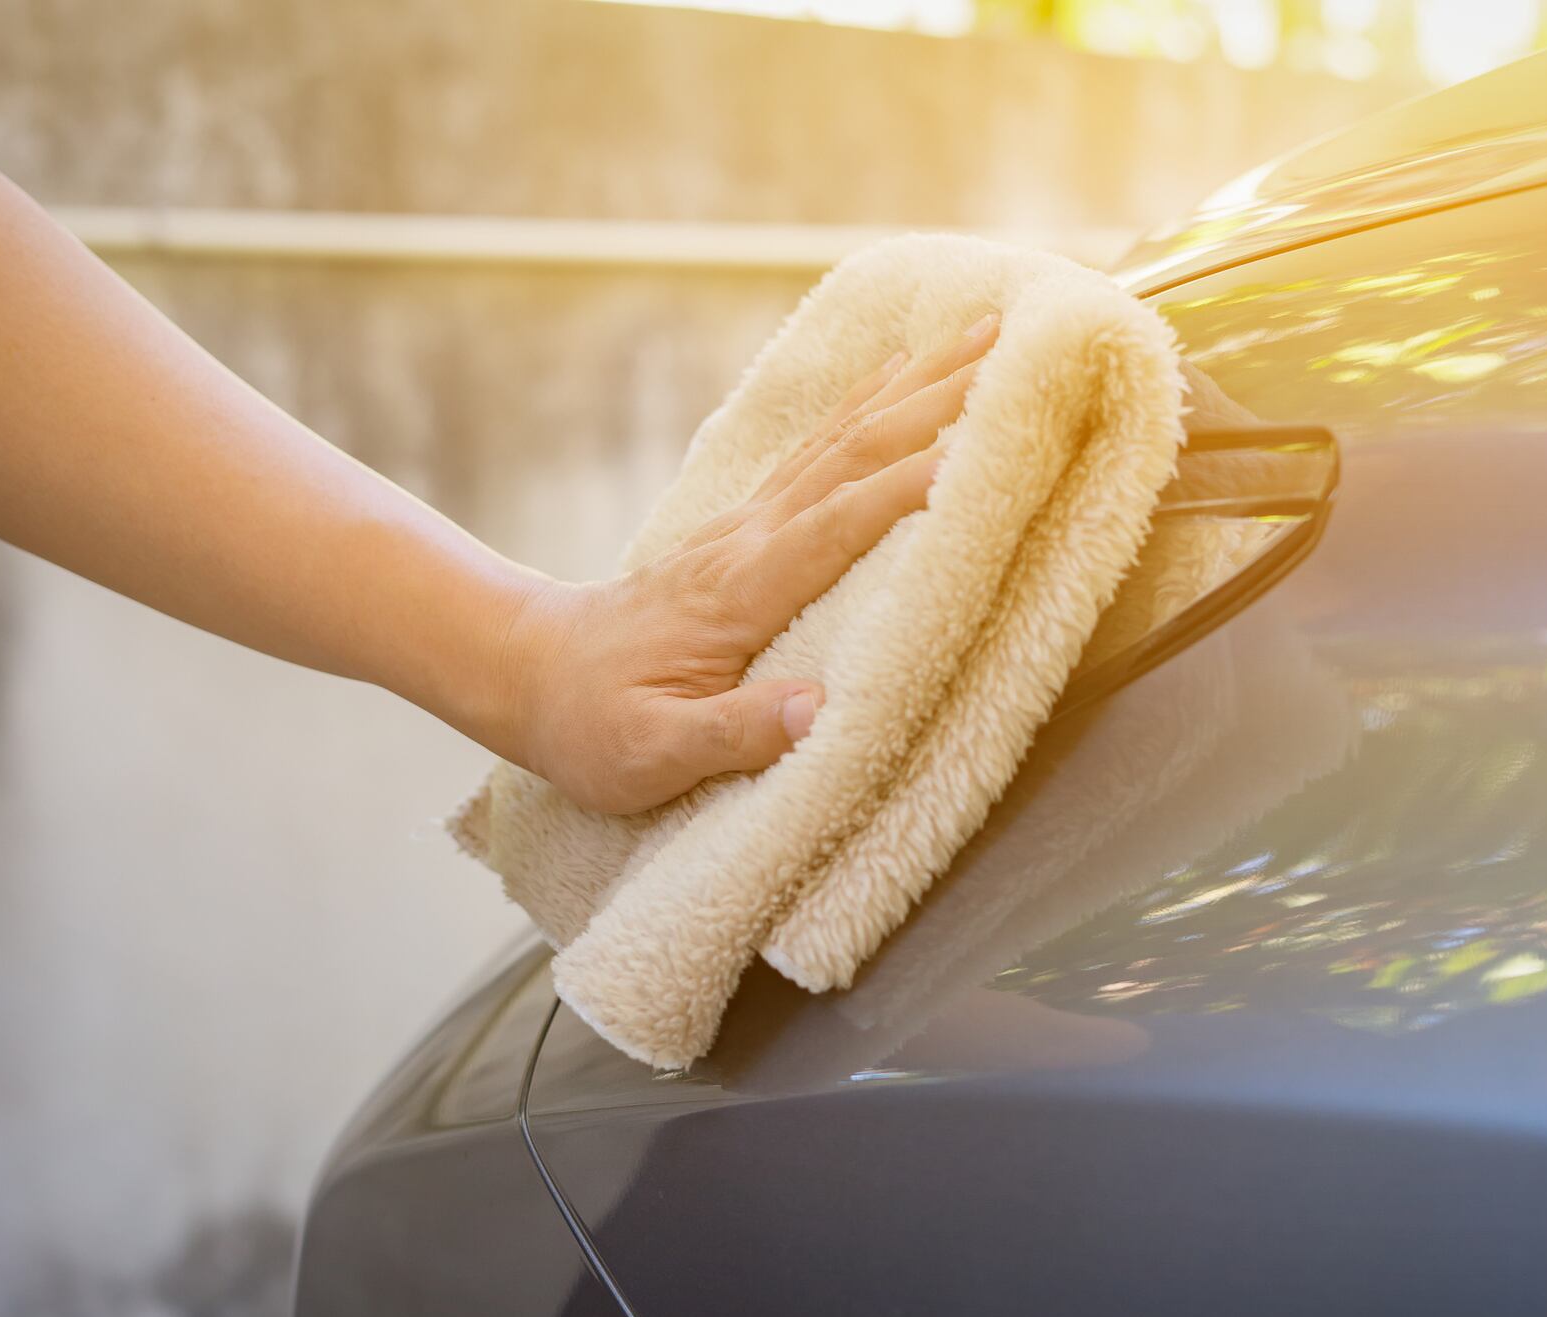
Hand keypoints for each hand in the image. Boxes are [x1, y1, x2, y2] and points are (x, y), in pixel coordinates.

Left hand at [494, 313, 1000, 813]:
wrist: (530, 675)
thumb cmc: (592, 725)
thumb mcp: (649, 753)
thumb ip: (732, 732)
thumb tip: (818, 712)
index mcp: (738, 590)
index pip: (839, 525)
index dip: (912, 488)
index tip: (988, 452)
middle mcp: (750, 538)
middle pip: (856, 453)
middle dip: (939, 400)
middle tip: (1017, 350)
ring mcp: (749, 524)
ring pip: (844, 436)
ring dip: (918, 383)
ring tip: (987, 333)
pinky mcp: (750, 526)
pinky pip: (823, 449)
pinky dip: (872, 403)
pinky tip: (903, 373)